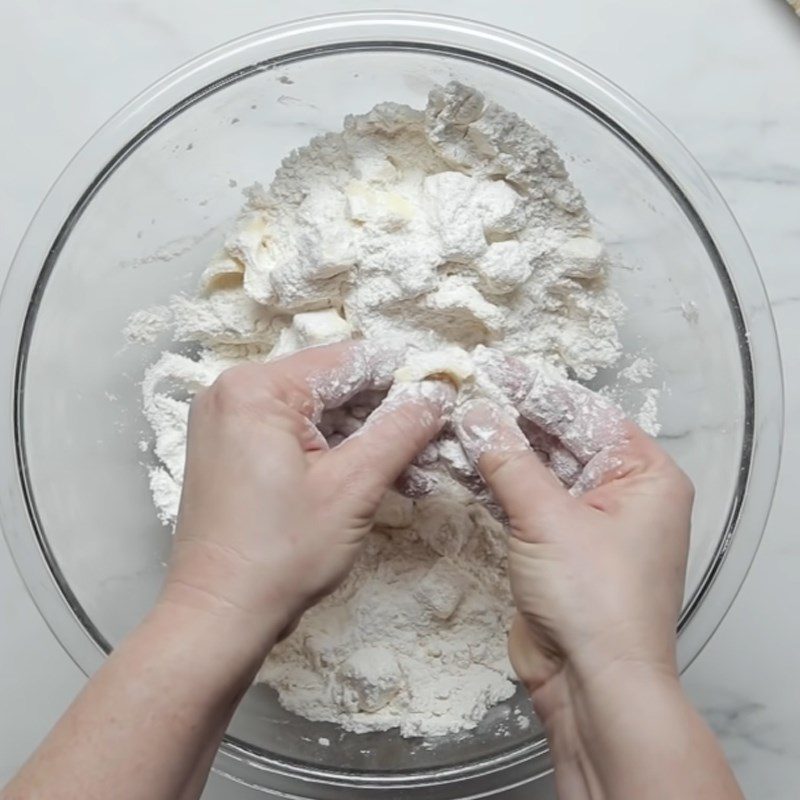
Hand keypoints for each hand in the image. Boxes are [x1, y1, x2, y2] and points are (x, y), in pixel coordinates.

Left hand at [161, 340, 454, 649]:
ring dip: (366, 439)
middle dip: (386, 415)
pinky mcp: (233, 451)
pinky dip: (335, 453)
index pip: (348, 361)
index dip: (403, 375)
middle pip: (332, 386)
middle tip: (434, 439)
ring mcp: (229, 422)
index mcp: (256, 388)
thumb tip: (438, 392)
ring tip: (415, 468)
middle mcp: (234, 393)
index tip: (446, 388)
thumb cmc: (281, 554)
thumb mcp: (354, 486)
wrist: (220, 616)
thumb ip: (401, 429)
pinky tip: (376, 476)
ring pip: (318, 414)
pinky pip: (296, 435)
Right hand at [453, 363, 692, 709]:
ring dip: (494, 450)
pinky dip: (492, 484)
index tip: (491, 368)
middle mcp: (620, 492)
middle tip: (463, 391)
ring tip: (451, 420)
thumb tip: (475, 413)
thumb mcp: (549, 518)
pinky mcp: (554, 545)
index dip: (534, 389)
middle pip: (557, 438)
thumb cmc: (597, 603)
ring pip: (535, 469)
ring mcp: (586, 520)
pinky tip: (458, 461)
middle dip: (509, 418)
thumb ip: (508, 460)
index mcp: (644, 474)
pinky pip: (522, 501)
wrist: (592, 686)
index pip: (583, 413)